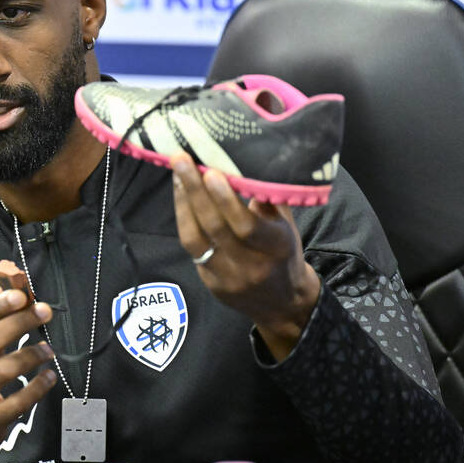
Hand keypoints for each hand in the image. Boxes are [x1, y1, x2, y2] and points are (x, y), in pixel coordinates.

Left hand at [170, 154, 320, 360]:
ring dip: (183, 203)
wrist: (283, 302)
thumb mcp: (286, 225)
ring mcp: (228, 277)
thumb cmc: (284, 252)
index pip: (246, 225)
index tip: (210, 172)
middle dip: (195, 191)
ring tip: (176, 174)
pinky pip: (191, 248)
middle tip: (181, 160)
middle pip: (216, 228)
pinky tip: (180, 198)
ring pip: (195, 239)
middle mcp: (251, 265)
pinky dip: (183, 220)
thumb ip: (268, 198)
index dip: (226, 200)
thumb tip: (243, 163)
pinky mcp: (210, 283)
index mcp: (277, 247)